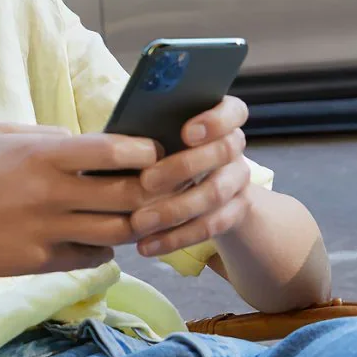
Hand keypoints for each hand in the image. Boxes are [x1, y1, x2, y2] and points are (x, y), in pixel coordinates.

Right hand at [0, 124, 157, 277]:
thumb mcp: (0, 136)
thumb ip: (48, 135)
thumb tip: (88, 141)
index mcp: (43, 155)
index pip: (114, 151)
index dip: (144, 152)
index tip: (151, 153)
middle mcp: (51, 193)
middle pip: (128, 195)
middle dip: (152, 191)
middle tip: (157, 188)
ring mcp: (48, 231)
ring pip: (118, 231)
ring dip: (133, 223)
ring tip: (132, 215)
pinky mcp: (41, 262)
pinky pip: (93, 257)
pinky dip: (104, 248)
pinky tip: (96, 238)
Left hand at [129, 95, 253, 256]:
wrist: (197, 188)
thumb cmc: (164, 152)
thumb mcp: (160, 137)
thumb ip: (151, 130)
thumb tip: (118, 134)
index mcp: (219, 120)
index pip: (234, 111)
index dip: (215, 120)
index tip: (186, 132)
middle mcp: (234, 147)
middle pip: (224, 151)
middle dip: (184, 166)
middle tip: (146, 181)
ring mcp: (238, 181)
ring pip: (215, 193)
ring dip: (175, 209)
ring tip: (139, 222)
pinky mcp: (235, 213)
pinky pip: (210, 227)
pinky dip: (176, 237)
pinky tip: (148, 245)